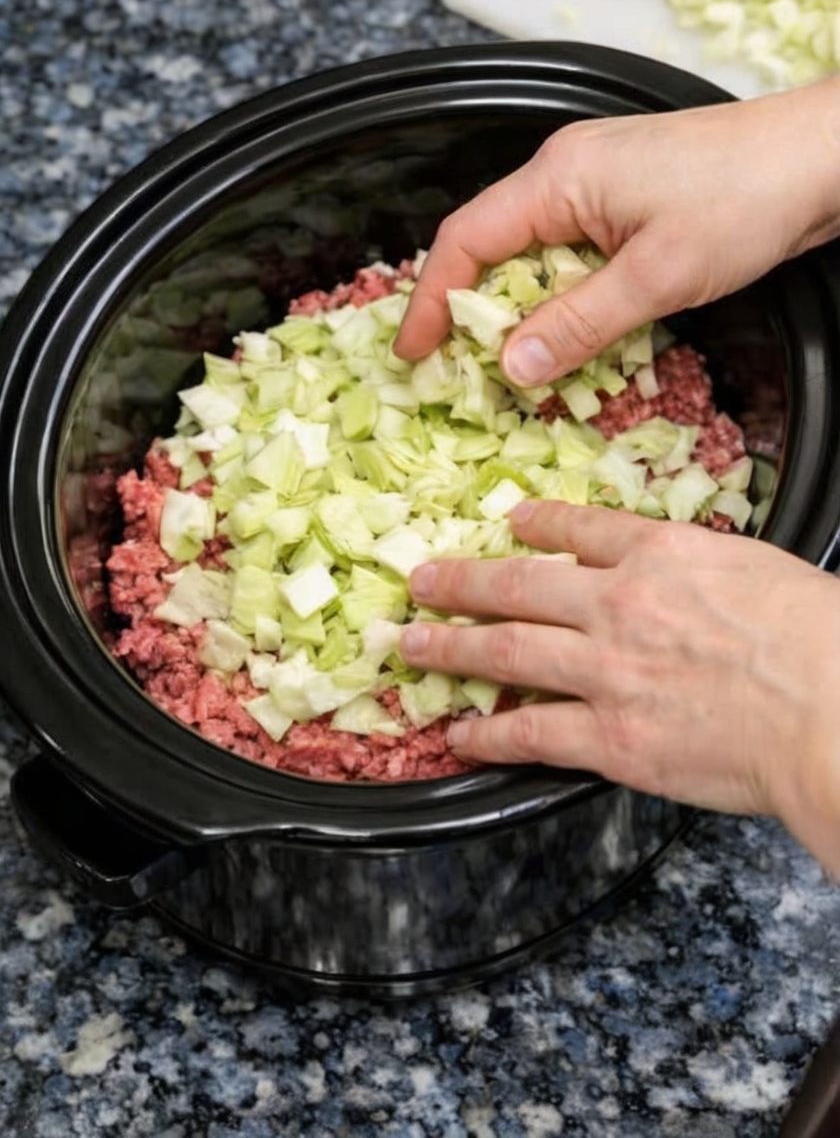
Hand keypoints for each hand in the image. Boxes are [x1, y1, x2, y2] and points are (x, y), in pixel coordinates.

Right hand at [394, 76, 839, 386]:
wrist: (824, 156)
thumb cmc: (748, 197)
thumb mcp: (656, 276)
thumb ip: (578, 325)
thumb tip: (513, 366)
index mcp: (558, 177)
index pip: (465, 241)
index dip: (431, 300)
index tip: (415, 354)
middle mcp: (566, 172)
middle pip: (492, 247)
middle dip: (472, 311)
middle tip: (460, 371)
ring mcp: (597, 182)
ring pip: (533, 254)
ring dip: (521, 309)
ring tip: (513, 364)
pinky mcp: (628, 200)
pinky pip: (571, 253)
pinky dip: (562, 297)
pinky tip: (572, 333)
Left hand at [400, 502, 839, 876]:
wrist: (831, 711)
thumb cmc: (822, 641)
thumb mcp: (763, 570)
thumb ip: (707, 570)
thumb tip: (692, 581)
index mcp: (664, 555)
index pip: (583, 531)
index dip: (539, 526)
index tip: (513, 523)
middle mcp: (620, 604)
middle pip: (519, 585)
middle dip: (462, 583)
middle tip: (421, 582)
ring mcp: (607, 670)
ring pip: (507, 652)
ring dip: (451, 647)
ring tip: (412, 645)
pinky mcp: (611, 737)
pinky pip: (530, 731)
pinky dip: (487, 732)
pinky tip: (459, 733)